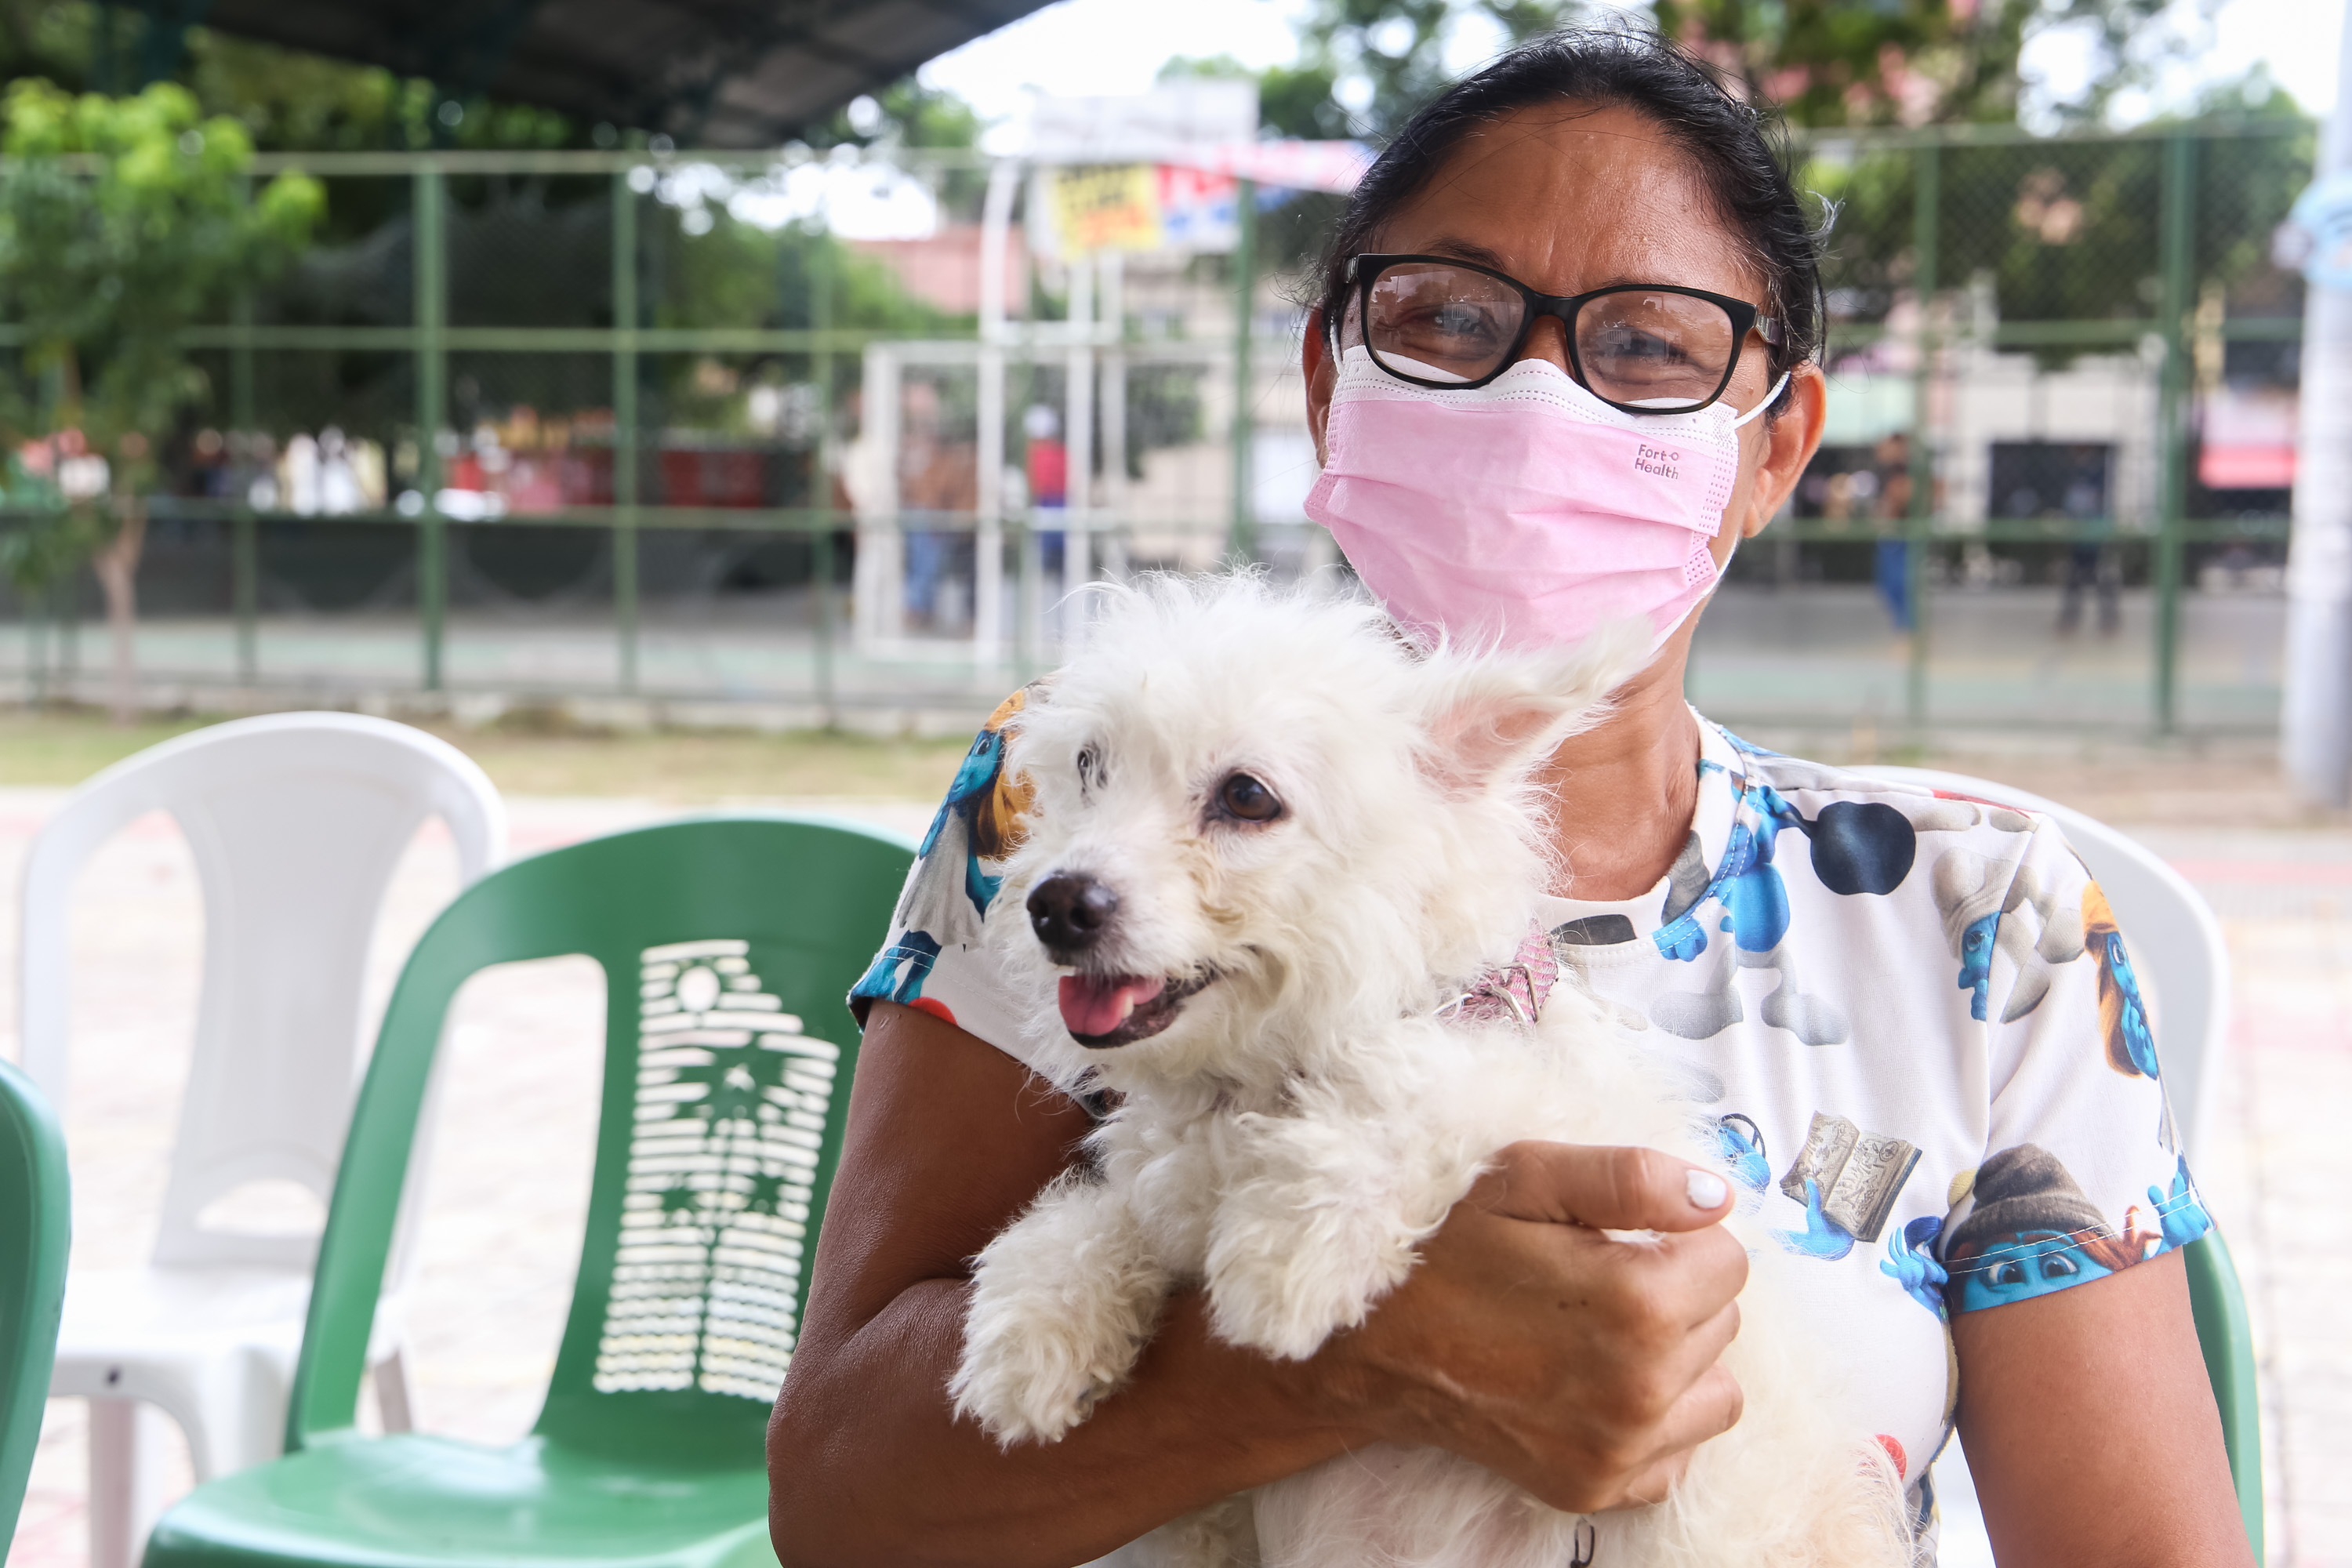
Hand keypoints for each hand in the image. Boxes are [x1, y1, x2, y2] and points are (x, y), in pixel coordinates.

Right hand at [1304, 1141, 1747, 1514]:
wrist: (1366, 1346)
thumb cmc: (1442, 1248)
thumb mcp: (1522, 1176)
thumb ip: (1630, 1178)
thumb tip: (1719, 1199)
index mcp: (1637, 1301)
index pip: (1729, 1256)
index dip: (1676, 1236)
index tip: (1618, 1239)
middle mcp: (1642, 1387)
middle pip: (1723, 1320)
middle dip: (1674, 1292)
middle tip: (1592, 1280)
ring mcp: (1620, 1448)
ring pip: (1716, 1387)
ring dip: (1676, 1358)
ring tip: (1597, 1333)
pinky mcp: (1597, 1487)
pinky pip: (1681, 1451)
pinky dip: (1654, 1420)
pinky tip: (1592, 1385)